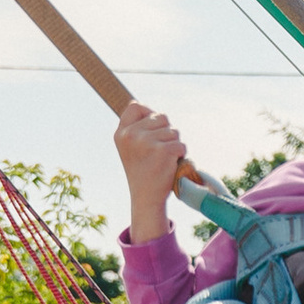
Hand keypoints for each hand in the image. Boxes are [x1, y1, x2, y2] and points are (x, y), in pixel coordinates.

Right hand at [116, 98, 186, 239]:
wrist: (146, 197)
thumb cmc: (142, 171)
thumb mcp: (130, 147)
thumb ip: (136, 128)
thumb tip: (148, 109)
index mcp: (121, 133)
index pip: (136, 106)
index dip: (148, 114)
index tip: (151, 129)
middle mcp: (131, 135)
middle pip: (161, 117)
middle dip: (165, 132)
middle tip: (157, 152)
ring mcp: (147, 142)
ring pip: (174, 131)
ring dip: (174, 145)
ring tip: (162, 160)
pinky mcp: (164, 151)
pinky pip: (181, 145)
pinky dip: (181, 155)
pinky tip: (171, 165)